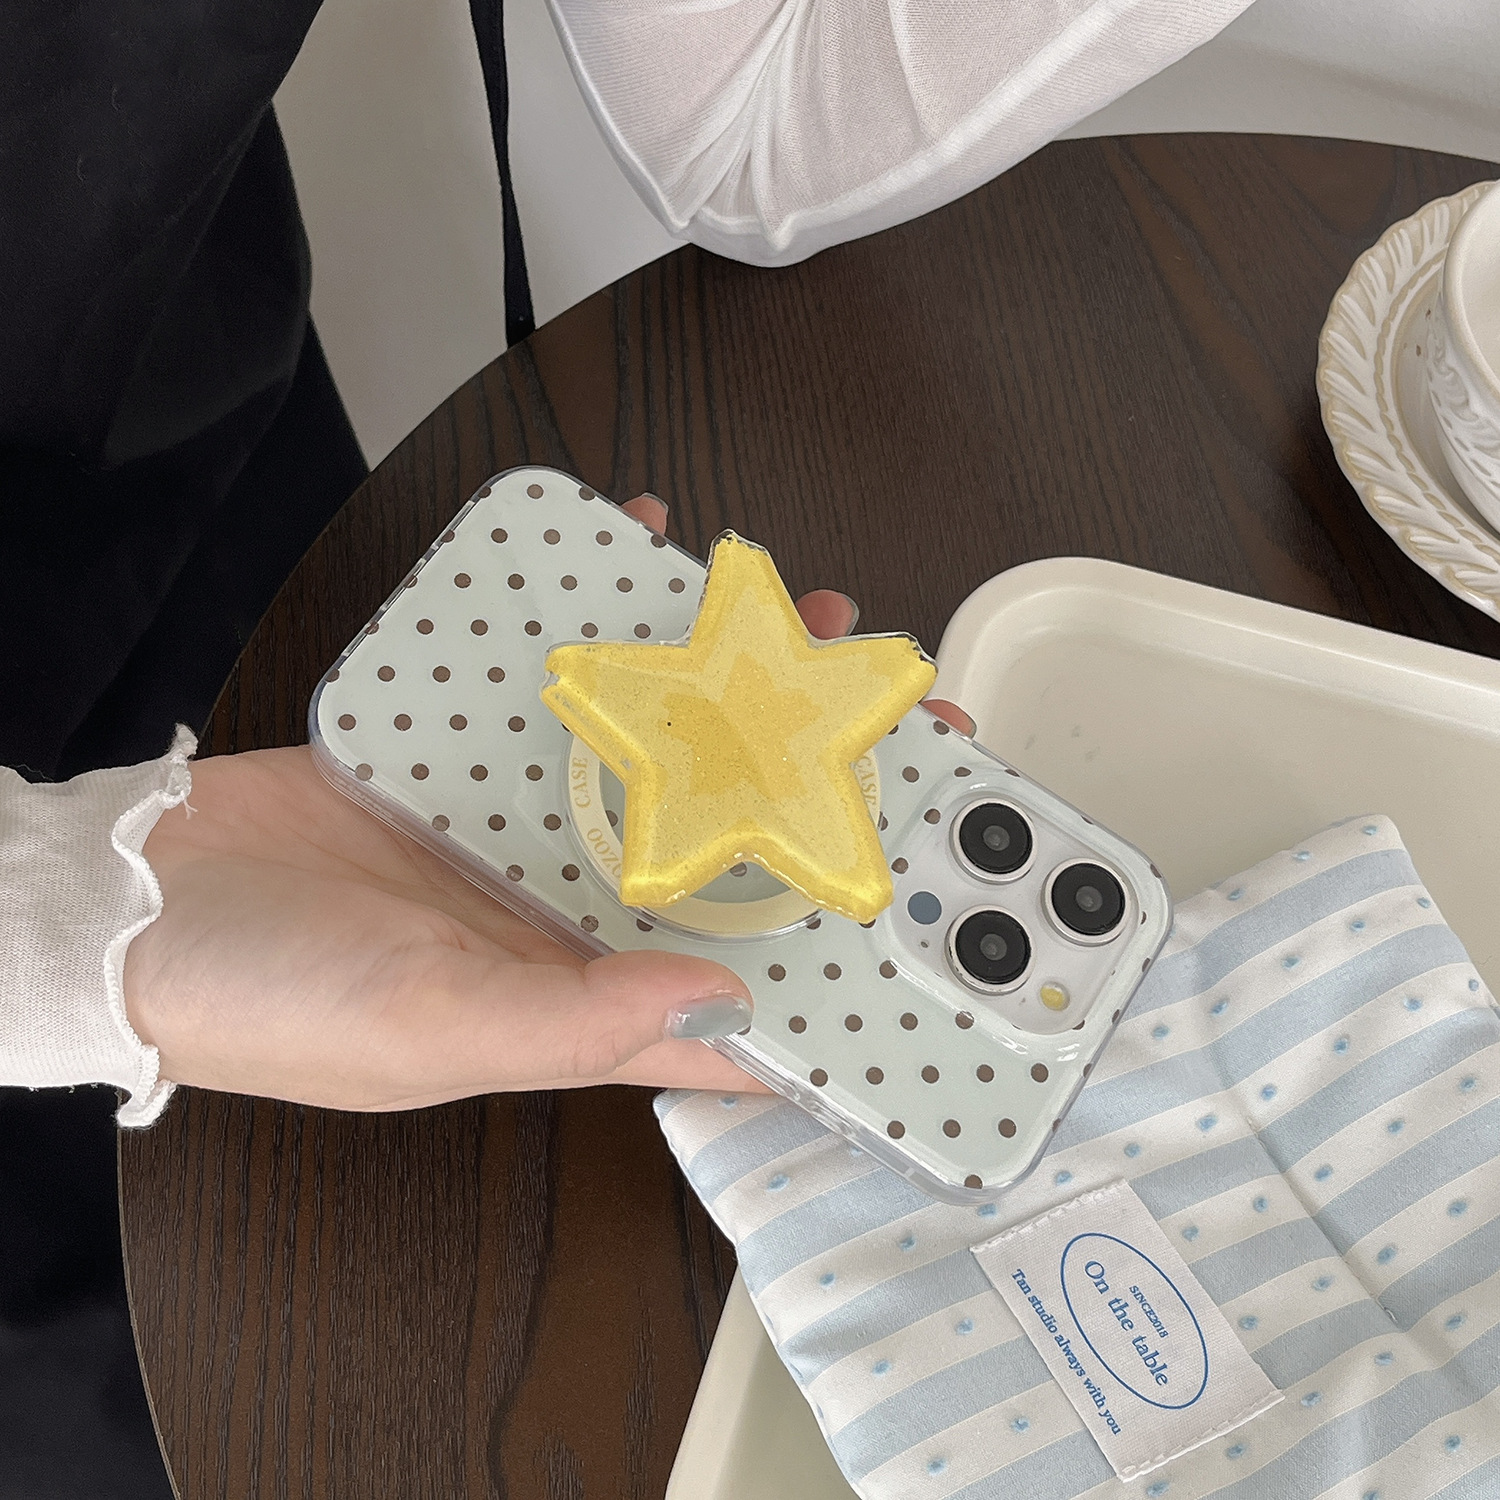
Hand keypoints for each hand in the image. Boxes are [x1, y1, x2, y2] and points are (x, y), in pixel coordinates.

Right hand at [124, 496, 971, 1110]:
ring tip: (806, 623)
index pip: (754, 1003)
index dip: (854, 964)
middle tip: (896, 717)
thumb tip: (729, 998)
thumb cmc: (275, 1000)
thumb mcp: (434, 1028)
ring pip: (668, 751)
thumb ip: (582, 1021)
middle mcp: (583, 916)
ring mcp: (535, 827)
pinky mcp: (480, 757)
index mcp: (591, 1006)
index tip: (941, 906)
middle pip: (734, 852)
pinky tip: (652, 557)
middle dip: (825, 788)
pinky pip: (569, 684)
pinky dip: (610, 622)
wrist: (139, 901)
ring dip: (740, 688)